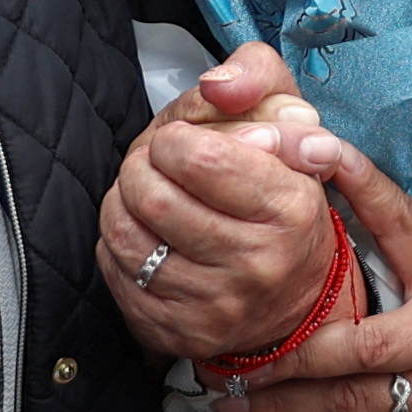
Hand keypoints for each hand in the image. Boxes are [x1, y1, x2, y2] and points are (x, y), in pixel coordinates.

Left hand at [100, 44, 335, 360]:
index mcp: (292, 208)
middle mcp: (258, 265)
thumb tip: (217, 87)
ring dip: (122, 202)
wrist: (296, 294)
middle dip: (141, 167)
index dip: (175, 139)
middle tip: (156, 166)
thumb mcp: (288, 115)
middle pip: (152, 196)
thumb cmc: (284, 192)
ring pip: (124, 235)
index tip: (184, 143)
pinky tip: (146, 235)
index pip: (200, 158)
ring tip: (148, 196)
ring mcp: (215, 307)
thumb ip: (256, 77)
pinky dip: (118, 243)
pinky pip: (115, 272)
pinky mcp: (178, 333)